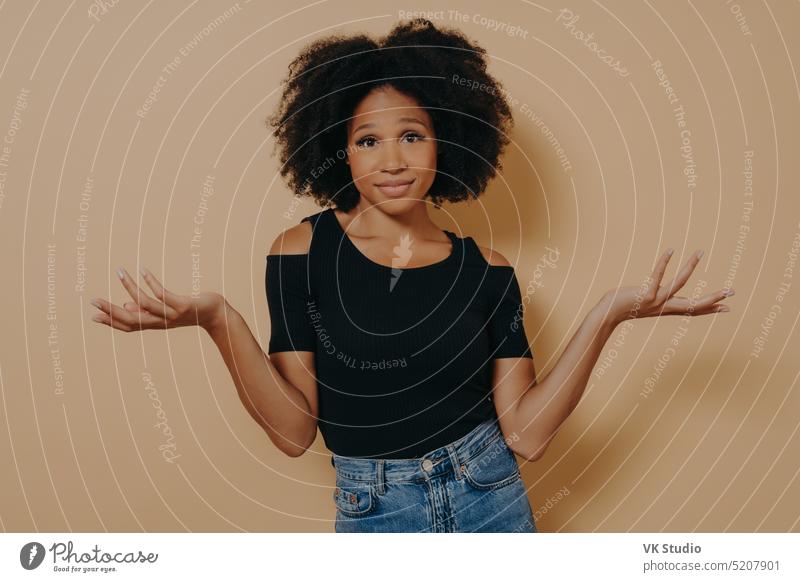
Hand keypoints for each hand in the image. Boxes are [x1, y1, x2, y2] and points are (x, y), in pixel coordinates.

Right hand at [90, 266, 225, 331]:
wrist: (217, 315)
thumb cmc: (190, 310)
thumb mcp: (167, 311)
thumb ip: (147, 310)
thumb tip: (127, 305)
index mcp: (155, 324)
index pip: (129, 326)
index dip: (111, 322)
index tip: (94, 315)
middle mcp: (161, 322)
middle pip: (132, 319)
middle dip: (111, 309)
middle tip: (93, 299)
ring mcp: (172, 314)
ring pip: (145, 304)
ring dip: (130, 287)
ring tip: (120, 271)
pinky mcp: (183, 306)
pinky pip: (163, 294)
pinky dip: (152, 282)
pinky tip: (143, 270)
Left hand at [600, 248, 733, 326]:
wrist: (607, 315)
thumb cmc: (623, 307)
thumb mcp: (644, 305)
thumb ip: (654, 299)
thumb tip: (657, 294)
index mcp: (667, 309)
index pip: (693, 310)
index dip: (711, 309)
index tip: (728, 308)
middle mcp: (665, 307)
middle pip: (695, 304)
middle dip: (714, 298)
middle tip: (733, 291)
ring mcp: (657, 301)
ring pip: (680, 283)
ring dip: (691, 266)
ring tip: (700, 252)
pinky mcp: (646, 295)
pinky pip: (658, 275)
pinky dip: (664, 262)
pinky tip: (671, 250)